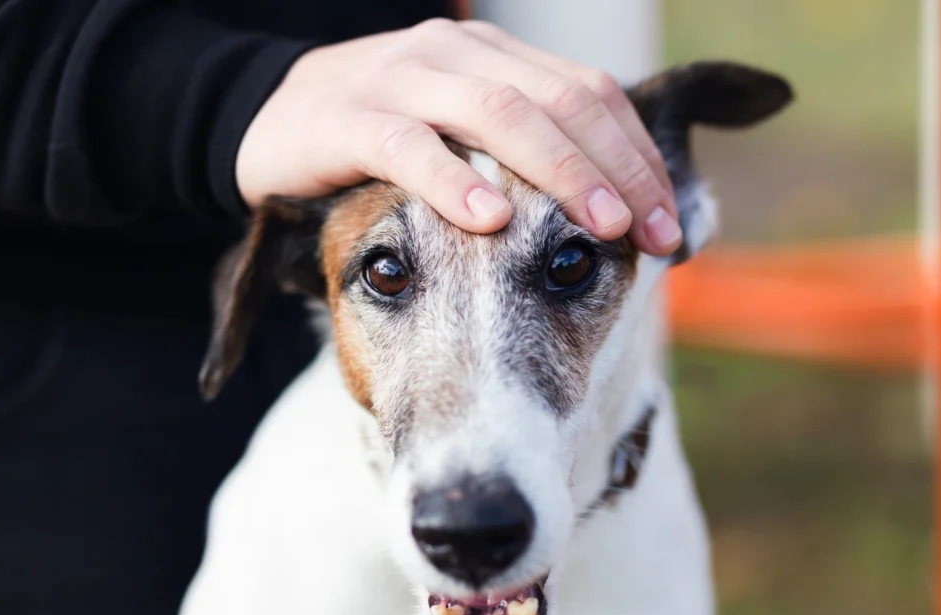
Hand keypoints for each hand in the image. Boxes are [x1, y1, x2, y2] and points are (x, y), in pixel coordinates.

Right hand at [236, 19, 682, 254]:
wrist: (270, 118)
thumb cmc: (383, 139)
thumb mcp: (463, 134)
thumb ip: (525, 154)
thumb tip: (609, 210)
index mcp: (496, 58)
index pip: (589, 94)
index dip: (637, 157)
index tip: (671, 224)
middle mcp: (457, 55)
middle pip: (559, 101)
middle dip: (615, 170)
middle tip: (652, 233)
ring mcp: (400, 78)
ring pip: (496, 114)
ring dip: (558, 172)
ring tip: (598, 227)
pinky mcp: (346, 117)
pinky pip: (407, 146)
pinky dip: (451, 182)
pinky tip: (488, 223)